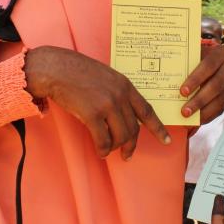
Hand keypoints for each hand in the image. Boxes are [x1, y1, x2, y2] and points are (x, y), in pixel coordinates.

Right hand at [24, 46, 170, 159]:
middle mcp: (120, 95)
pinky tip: (100, 152)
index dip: (158, 127)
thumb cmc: (76, 71)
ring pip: (120, 136)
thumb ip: (117, 92)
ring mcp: (107, 104)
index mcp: (125, 85)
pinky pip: (103, 140)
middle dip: (131, 144)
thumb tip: (122, 114)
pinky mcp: (92, 114)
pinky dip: (103, 149)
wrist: (56, 68)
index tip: (166, 140)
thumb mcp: (105, 76)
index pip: (147, 110)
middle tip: (126, 155)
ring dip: (115, 147)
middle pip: (133, 128)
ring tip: (108, 150)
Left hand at [180, 44, 223, 123]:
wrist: (212, 60)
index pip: (208, 65)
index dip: (196, 79)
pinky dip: (209, 115)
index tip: (182, 91)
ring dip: (204, 111)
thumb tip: (169, 80)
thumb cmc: (196, 58)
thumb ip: (185, 65)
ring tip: (189, 118)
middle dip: (199, 100)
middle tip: (184, 111)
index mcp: (220, 53)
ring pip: (221, 99)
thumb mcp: (192, 56)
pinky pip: (222, 107)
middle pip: (216, 85)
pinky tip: (197, 120)